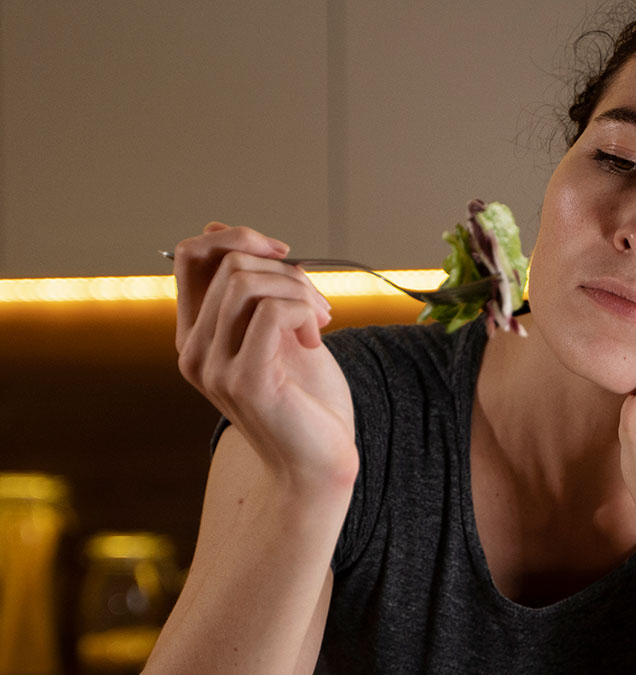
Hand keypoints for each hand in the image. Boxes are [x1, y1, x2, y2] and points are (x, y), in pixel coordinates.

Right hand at [173, 223, 355, 488]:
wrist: (319, 461)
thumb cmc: (305, 399)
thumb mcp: (279, 330)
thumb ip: (256, 288)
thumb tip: (221, 228)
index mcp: (196, 335)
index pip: (190, 256)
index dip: (236, 237)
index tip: (282, 254)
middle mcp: (194, 351)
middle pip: (229, 263)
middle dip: (287, 270)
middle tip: (318, 305)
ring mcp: (215, 367)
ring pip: (247, 282)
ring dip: (299, 290)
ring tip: (320, 321)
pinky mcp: (245, 380)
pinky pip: (271, 311)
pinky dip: (304, 311)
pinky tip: (317, 338)